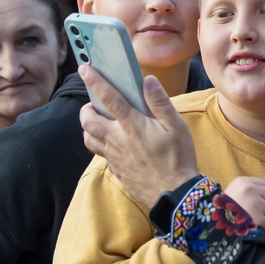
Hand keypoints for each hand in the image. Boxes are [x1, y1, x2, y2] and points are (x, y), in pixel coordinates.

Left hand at [79, 67, 198, 208]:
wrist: (174, 194)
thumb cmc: (178, 158)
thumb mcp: (177, 126)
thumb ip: (160, 102)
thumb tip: (147, 81)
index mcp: (133, 125)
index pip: (109, 98)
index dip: (95, 81)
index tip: (85, 68)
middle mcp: (118, 140)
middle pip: (88, 120)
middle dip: (86, 108)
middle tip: (94, 103)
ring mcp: (114, 156)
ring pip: (89, 138)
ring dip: (89, 127)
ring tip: (100, 122)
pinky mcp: (116, 169)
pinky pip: (100, 153)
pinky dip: (100, 143)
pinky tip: (114, 142)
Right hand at [224, 177, 264, 232]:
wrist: (208, 231)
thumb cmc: (222, 215)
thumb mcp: (231, 195)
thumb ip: (247, 192)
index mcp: (242, 182)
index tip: (263, 207)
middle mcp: (250, 191)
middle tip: (263, 219)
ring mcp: (254, 205)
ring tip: (262, 227)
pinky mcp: (259, 221)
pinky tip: (264, 234)